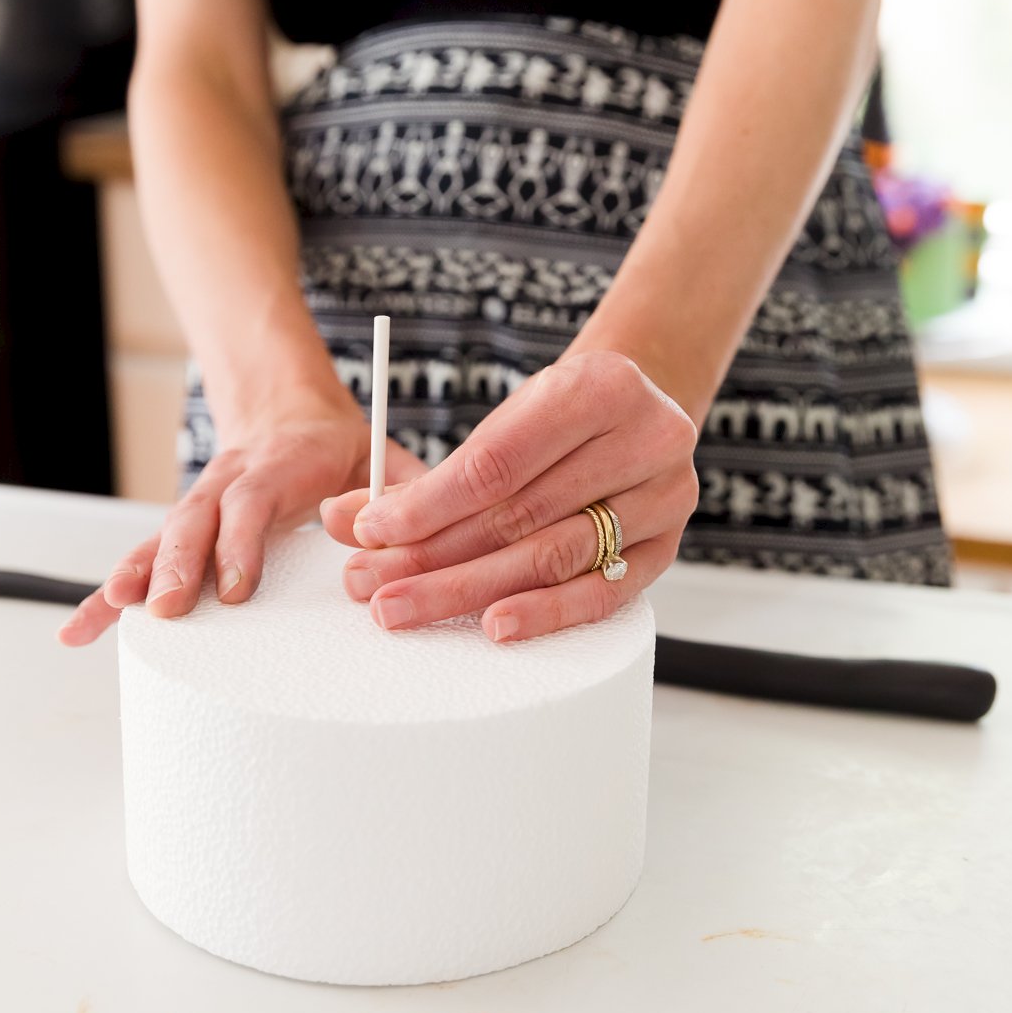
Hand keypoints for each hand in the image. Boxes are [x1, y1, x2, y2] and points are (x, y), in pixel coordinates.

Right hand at [56, 390, 426, 646]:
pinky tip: (81, 627)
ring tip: (110, 612)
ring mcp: (202, 504)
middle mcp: (230, 482)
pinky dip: (110, 593)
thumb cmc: (344, 449)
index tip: (236, 587)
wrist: (291, 409)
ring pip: (162, 537)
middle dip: (176, 564)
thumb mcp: (384, 457)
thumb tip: (401, 529)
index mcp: (281, 463)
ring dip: (136, 575)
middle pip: (195, 519)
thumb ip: (401, 491)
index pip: (253, 499)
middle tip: (167, 610)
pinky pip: (143, 558)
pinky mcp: (185, 529)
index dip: (240, 541)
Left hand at [320, 350, 698, 642]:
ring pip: (555, 556)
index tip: (370, 532)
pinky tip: (493, 624)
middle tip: (371, 586)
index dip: (428, 505)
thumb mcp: (501, 423)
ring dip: (470, 589)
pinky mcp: (667, 548)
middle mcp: (645, 439)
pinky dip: (545, 612)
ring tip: (406, 607)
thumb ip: (426, 476)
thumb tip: (344, 519)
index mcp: (601, 387)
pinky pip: (602, 593)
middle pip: (521, 515)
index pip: (499, 462)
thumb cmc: (557, 421)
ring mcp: (664, 497)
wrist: (638, 413)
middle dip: (434, 556)